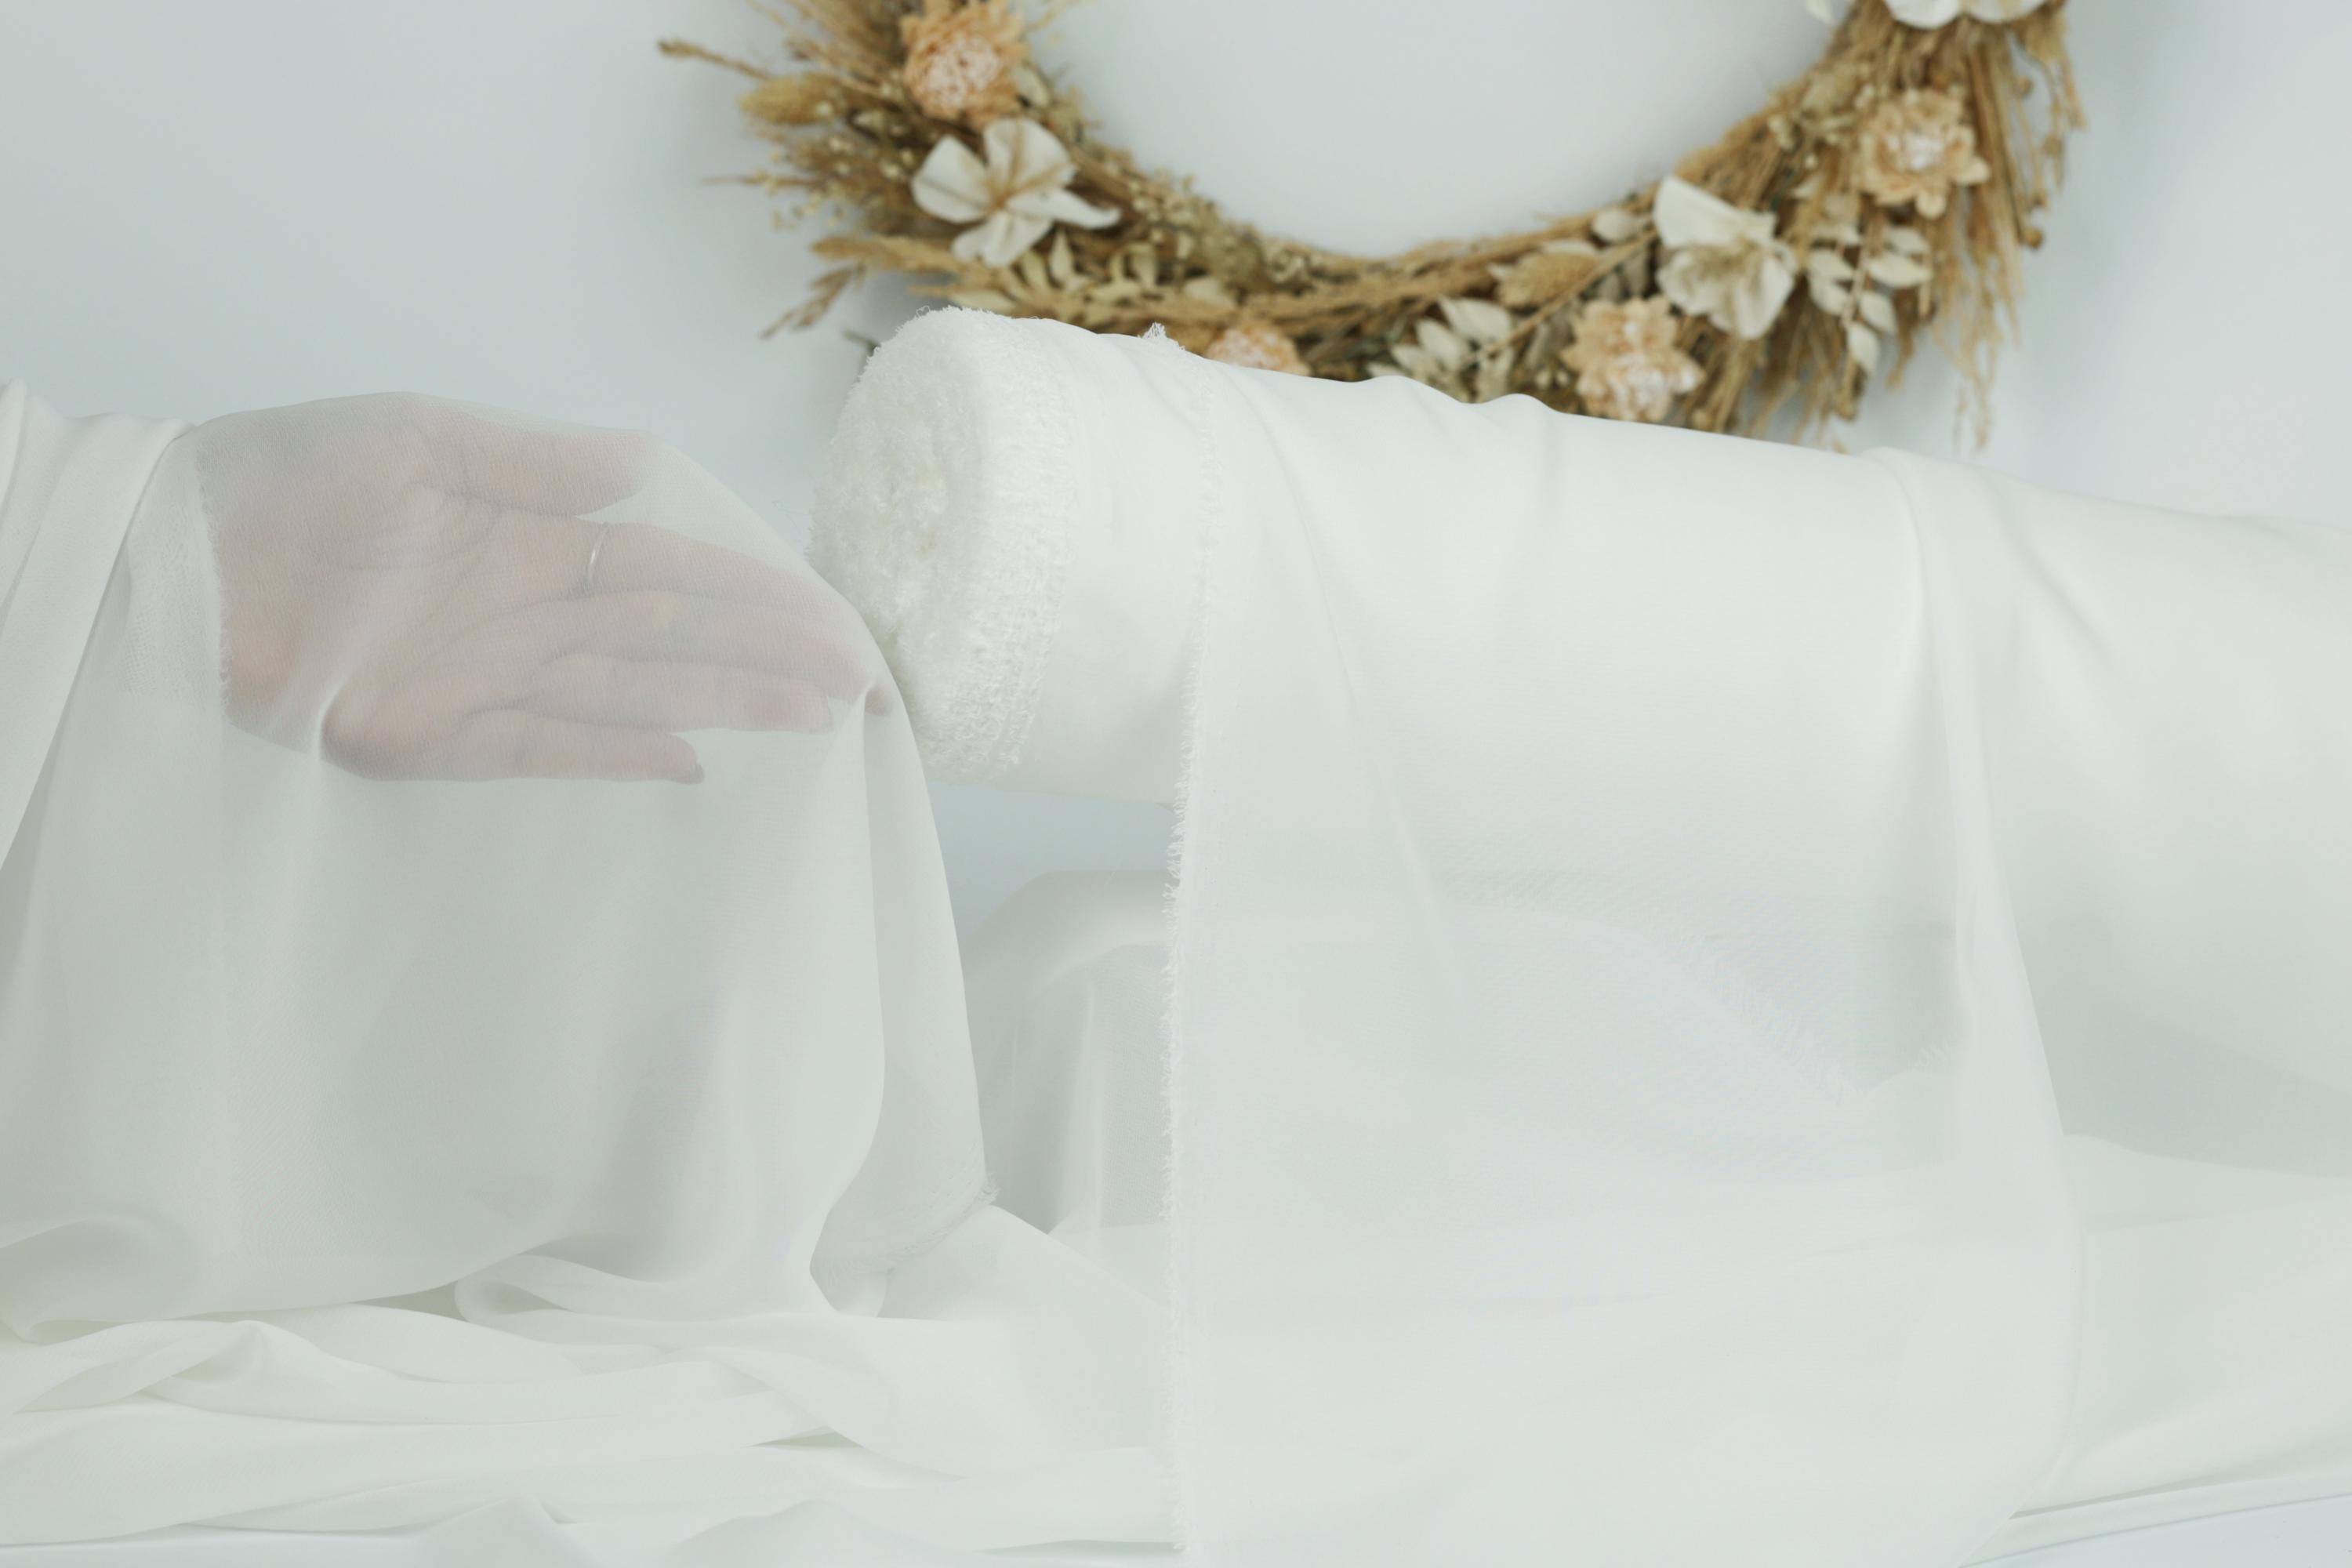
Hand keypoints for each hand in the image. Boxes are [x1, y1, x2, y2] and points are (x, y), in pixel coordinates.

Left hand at [191, 394, 887, 782]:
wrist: (174, 552)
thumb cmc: (286, 476)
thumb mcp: (418, 437)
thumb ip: (536, 461)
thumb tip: (648, 467)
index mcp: (535, 539)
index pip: (679, 574)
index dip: (765, 598)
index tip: (841, 622)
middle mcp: (529, 615)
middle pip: (679, 645)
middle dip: (774, 662)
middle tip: (870, 688)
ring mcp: (488, 682)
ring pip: (637, 699)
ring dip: (727, 709)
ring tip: (816, 719)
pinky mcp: (433, 739)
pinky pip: (545, 752)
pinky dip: (617, 759)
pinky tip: (691, 766)